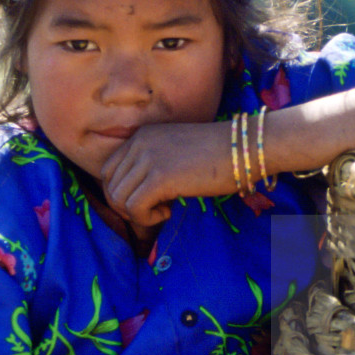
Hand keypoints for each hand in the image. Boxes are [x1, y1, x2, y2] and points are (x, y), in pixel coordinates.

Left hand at [101, 121, 234, 230]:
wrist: (245, 149)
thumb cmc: (220, 156)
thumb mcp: (177, 153)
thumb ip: (153, 166)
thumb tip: (136, 198)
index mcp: (142, 135)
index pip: (108, 170)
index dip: (123, 193)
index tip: (150, 200)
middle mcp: (140, 143)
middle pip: (109, 185)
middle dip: (128, 206)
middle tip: (155, 209)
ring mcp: (148, 158)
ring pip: (118, 198)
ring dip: (138, 213)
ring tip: (163, 210)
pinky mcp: (159, 178)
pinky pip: (134, 208)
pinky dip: (147, 218)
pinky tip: (168, 212)